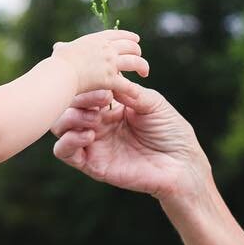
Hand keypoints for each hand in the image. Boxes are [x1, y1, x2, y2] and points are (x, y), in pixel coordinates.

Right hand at [50, 30, 147, 95]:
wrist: (60, 73)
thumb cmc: (58, 63)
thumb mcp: (62, 50)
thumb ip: (64, 48)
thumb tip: (58, 47)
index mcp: (97, 40)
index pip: (118, 35)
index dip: (129, 36)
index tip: (136, 39)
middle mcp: (107, 49)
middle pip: (131, 46)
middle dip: (137, 52)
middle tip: (139, 58)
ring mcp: (110, 63)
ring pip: (135, 62)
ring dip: (142, 67)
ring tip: (144, 73)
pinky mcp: (110, 79)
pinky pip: (127, 85)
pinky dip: (133, 90)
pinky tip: (136, 94)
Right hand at [51, 83, 208, 200]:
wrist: (183, 165)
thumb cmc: (172, 132)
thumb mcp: (153, 103)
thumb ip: (128, 91)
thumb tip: (107, 79)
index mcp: (111, 108)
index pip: (86, 91)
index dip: (88, 86)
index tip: (106, 88)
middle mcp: (98, 124)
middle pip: (67, 107)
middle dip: (78, 100)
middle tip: (101, 101)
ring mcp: (94, 144)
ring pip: (60, 127)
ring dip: (70, 118)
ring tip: (95, 119)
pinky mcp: (92, 165)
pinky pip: (64, 152)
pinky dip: (69, 140)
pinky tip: (91, 135)